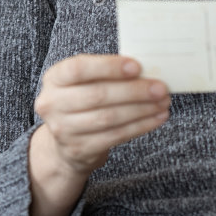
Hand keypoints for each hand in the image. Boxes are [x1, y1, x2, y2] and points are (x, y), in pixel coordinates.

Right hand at [27, 55, 168, 215]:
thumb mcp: (85, 81)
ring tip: (163, 102)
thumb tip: (146, 71)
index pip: (79, 69)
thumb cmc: (83, 100)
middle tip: (160, 88)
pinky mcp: (79, 149)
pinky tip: (156, 118)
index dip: (109, 67)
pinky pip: (115, 136)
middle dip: (134, 91)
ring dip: (141, 110)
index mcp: (54, 79)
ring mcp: (63, 129)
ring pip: (109, 118)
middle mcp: (52, 104)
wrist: (65, 142)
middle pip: (98, 96)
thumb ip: (107, 73)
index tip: (137, 66)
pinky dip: (140, 126)